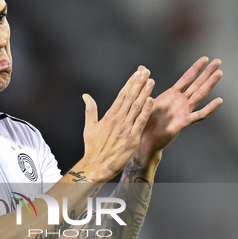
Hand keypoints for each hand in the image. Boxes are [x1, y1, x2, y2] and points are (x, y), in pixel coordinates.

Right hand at [81, 67, 154, 181]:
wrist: (96, 166)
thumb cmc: (93, 149)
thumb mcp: (89, 127)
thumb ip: (90, 110)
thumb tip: (86, 96)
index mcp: (109, 116)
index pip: (122, 95)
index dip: (130, 83)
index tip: (137, 73)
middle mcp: (118, 120)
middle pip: (130, 98)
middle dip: (139, 83)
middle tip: (146, 71)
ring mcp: (125, 129)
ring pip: (136, 107)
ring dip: (144, 93)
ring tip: (151, 81)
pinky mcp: (132, 139)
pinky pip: (140, 122)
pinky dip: (146, 111)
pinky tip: (151, 100)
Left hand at [138, 57, 222, 158]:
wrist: (145, 140)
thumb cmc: (145, 120)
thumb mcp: (144, 98)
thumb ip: (145, 83)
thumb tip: (141, 67)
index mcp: (172, 95)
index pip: (187, 78)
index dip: (195, 68)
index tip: (205, 58)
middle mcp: (180, 102)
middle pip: (196, 84)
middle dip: (207, 73)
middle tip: (218, 61)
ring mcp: (183, 112)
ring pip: (199, 95)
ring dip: (209, 84)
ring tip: (219, 74)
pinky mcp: (183, 122)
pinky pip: (198, 115)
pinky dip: (209, 108)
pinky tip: (218, 101)